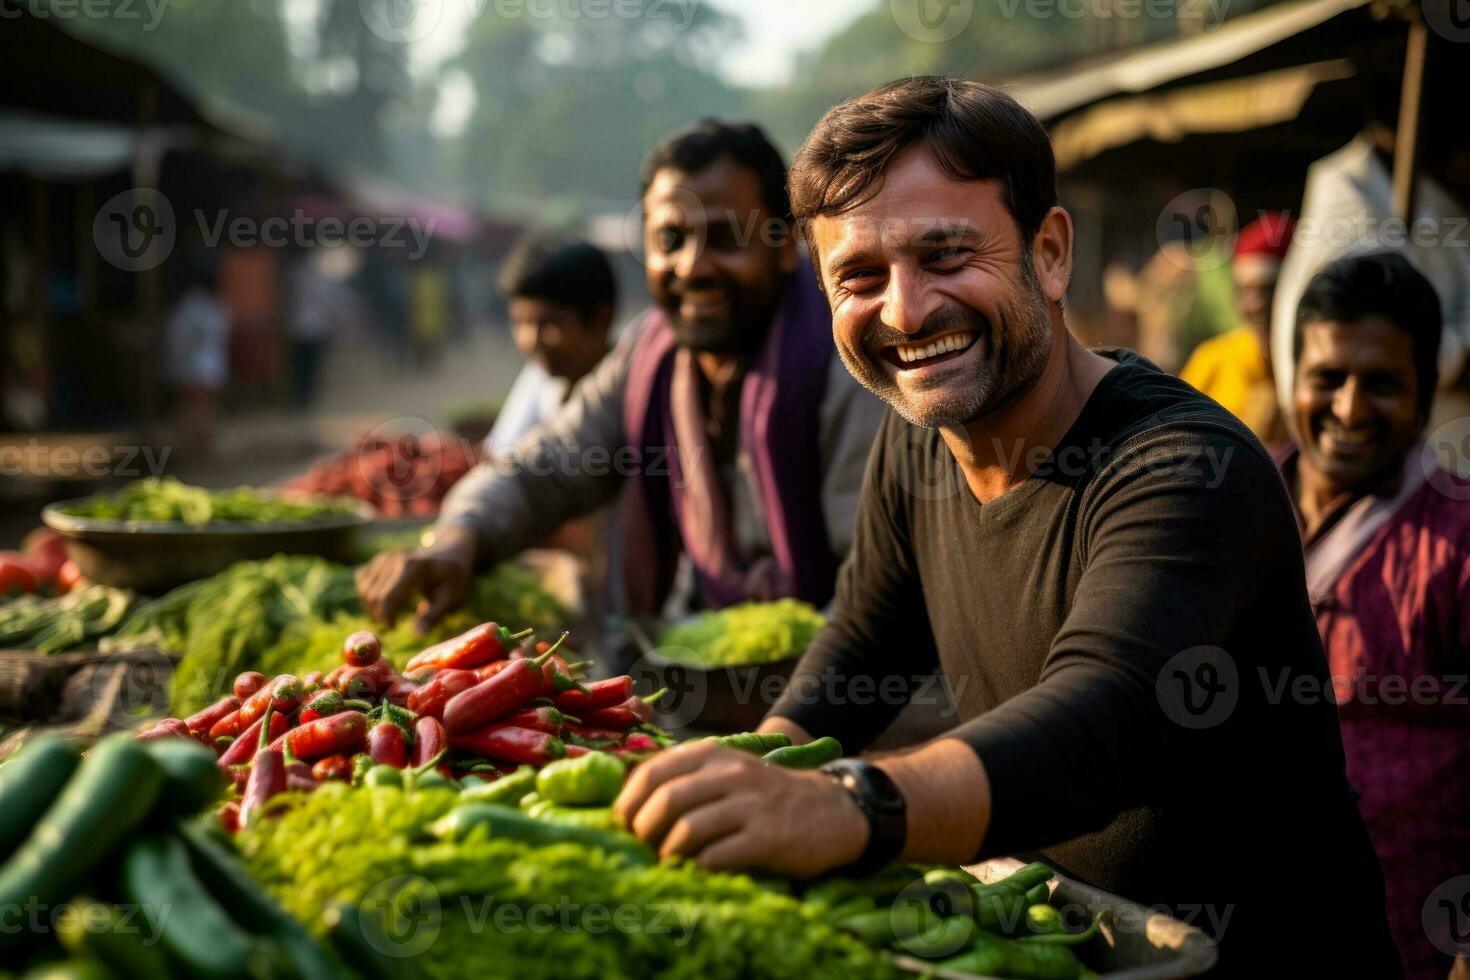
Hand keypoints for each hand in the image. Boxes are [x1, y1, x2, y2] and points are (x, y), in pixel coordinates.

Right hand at [355, 525, 475, 632]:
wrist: (448, 553)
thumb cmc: (451, 579)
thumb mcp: (451, 597)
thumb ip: (434, 615)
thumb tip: (418, 634)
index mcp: (413, 568)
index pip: (387, 597)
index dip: (386, 617)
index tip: (394, 627)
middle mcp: (395, 559)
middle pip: (373, 596)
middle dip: (379, 615)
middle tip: (394, 624)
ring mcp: (384, 558)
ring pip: (364, 591)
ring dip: (373, 607)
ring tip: (393, 613)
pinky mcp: (378, 560)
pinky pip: (362, 582)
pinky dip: (368, 595)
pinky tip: (386, 599)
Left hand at [614, 741, 868, 876]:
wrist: (829, 811)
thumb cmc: (764, 796)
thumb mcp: (726, 772)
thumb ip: (685, 777)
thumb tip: (628, 801)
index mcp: (712, 754)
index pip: (652, 771)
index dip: (628, 801)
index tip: (621, 824)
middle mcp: (730, 773)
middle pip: (666, 800)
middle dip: (643, 830)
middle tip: (642, 848)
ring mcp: (751, 804)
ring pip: (687, 828)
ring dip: (668, 853)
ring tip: (668, 862)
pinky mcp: (768, 837)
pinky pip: (717, 856)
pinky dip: (698, 868)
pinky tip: (698, 872)